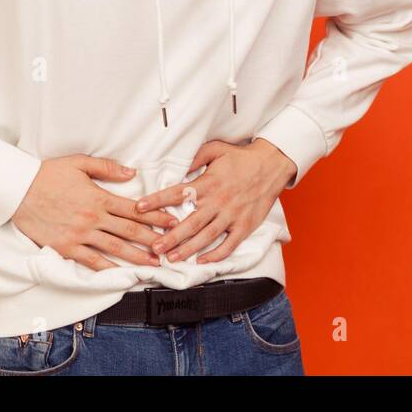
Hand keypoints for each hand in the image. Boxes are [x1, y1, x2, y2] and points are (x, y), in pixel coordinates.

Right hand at [11, 155, 179, 271]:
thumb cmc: (48, 174)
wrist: (18, 190)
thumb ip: (107, 168)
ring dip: (136, 257)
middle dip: (153, 239)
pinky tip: (120, 274)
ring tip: (152, 264)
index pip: (134, 208)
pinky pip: (90, 260)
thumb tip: (132, 173)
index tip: (172, 222)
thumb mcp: (79, 163)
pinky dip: (107, 268)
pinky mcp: (66, 247)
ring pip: (115, 248)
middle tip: (170, 247)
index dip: (156, 216)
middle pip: (130, 231)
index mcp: (99, 196)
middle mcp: (93, 217)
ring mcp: (80, 234)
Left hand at [132, 138, 296, 265]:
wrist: (272, 165)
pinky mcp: (245, 226)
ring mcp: (232, 216)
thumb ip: (194, 157)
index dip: (157, 201)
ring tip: (171, 258)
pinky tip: (202, 261)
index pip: (177, 193)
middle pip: (190, 222)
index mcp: (208, 183)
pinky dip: (215, 255)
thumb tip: (176, 166)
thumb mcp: (216, 149)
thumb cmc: (241, 157)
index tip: (139, 207)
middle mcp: (218, 201)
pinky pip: (229, 245)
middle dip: (170, 236)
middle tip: (154, 247)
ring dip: (188, 249)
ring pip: (206, 237)